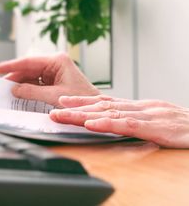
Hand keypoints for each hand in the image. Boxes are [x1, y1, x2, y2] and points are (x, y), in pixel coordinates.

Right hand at [0, 53, 99, 106]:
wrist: (96, 111)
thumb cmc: (83, 101)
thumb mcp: (54, 97)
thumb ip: (32, 92)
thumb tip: (15, 89)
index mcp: (58, 61)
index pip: (29, 61)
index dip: (10, 66)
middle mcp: (55, 64)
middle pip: (28, 69)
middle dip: (13, 76)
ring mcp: (54, 72)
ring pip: (30, 76)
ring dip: (19, 83)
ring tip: (5, 90)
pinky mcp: (53, 81)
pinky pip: (35, 83)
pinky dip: (26, 89)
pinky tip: (17, 94)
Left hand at [50, 95, 188, 147]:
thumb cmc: (185, 126)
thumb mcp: (158, 120)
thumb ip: (137, 120)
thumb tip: (117, 122)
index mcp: (140, 107)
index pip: (106, 101)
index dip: (83, 101)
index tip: (63, 101)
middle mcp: (140, 107)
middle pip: (102, 105)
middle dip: (76, 107)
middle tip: (54, 108)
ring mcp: (148, 116)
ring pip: (110, 112)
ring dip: (83, 114)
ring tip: (63, 114)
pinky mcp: (158, 128)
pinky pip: (129, 125)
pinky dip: (108, 124)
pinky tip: (92, 124)